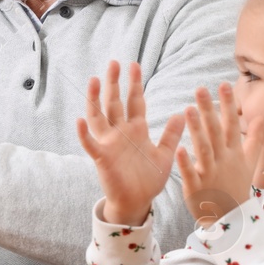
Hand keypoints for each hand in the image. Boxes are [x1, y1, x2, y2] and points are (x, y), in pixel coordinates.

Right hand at [76, 61, 185, 226]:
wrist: (137, 202)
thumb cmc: (148, 179)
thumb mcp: (164, 154)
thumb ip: (171, 134)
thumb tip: (183, 113)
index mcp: (136, 130)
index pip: (135, 101)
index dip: (134, 84)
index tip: (134, 65)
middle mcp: (121, 133)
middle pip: (115, 103)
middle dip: (114, 83)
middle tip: (114, 63)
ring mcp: (109, 144)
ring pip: (99, 117)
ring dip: (96, 100)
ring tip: (94, 81)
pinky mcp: (102, 158)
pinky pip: (90, 144)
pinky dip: (84, 133)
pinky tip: (80, 120)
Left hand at [176, 83, 255, 226]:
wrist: (231, 220)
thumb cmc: (237, 187)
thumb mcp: (250, 162)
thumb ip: (255, 138)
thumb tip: (261, 117)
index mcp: (233, 152)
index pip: (231, 124)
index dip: (228, 104)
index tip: (223, 84)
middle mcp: (223, 160)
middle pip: (216, 131)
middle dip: (209, 110)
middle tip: (201, 88)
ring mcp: (210, 173)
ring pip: (203, 148)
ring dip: (196, 129)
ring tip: (187, 109)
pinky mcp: (197, 187)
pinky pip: (191, 173)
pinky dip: (185, 163)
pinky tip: (178, 148)